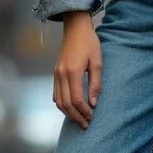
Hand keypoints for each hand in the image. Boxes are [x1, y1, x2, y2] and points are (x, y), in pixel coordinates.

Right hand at [53, 12, 102, 127]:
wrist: (75, 28)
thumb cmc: (89, 43)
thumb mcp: (97, 62)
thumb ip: (95, 83)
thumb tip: (93, 103)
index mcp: (73, 72)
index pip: (76, 99)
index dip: (83, 111)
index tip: (91, 116)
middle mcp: (61, 74)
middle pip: (65, 103)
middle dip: (75, 116)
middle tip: (85, 124)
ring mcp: (56, 73)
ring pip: (58, 100)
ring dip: (68, 112)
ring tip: (78, 119)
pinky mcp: (55, 72)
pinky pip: (55, 93)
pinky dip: (62, 104)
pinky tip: (70, 108)